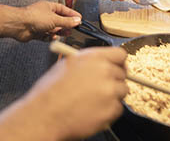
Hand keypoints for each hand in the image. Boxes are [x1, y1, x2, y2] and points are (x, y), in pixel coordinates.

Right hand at [0, 47, 127, 140]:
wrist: (46, 114)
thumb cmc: (51, 91)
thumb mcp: (67, 64)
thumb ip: (87, 61)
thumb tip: (98, 64)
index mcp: (94, 57)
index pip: (120, 54)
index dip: (117, 62)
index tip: (115, 67)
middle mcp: (105, 72)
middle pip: (122, 73)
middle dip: (113, 80)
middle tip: (99, 87)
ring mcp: (110, 91)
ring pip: (121, 91)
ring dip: (111, 95)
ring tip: (92, 100)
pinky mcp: (112, 110)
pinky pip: (118, 108)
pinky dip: (108, 111)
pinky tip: (92, 110)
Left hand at [11, 1, 81, 41]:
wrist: (19, 25)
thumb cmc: (33, 17)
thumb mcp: (55, 19)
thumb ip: (67, 21)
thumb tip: (76, 21)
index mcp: (49, 7)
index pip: (63, 9)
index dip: (71, 14)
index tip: (79, 19)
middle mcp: (44, 14)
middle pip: (59, 20)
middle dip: (66, 25)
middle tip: (73, 28)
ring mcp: (40, 24)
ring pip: (53, 29)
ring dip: (58, 32)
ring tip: (65, 33)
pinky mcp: (36, 32)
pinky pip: (46, 35)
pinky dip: (50, 37)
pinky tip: (52, 37)